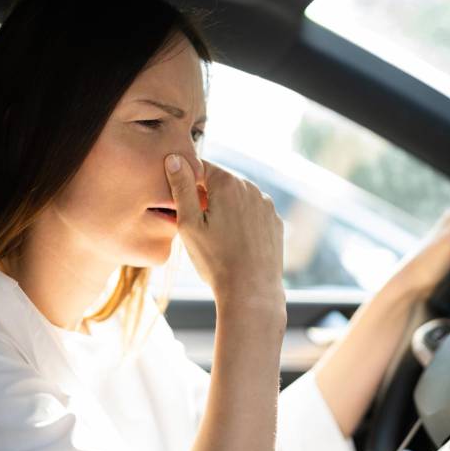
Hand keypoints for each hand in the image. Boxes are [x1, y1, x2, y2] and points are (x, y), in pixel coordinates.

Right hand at [164, 154, 284, 306]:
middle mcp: (251, 187)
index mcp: (228, 183)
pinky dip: (241, 220)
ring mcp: (266, 205)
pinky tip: (233, 242)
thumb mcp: (189, 224)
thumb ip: (182, 188)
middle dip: (206, 195)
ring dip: (224, 207)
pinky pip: (252, 212)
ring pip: (237, 197)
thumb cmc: (215, 260)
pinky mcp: (274, 222)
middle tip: (195, 223)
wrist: (251, 292)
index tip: (179, 202)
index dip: (186, 182)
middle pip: (220, 181)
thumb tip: (175, 158)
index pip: (200, 166)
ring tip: (214, 236)